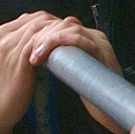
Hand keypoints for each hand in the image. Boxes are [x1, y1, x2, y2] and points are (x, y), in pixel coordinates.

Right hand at [0, 11, 62, 133]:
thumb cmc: (6, 86)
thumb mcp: (11, 59)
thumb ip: (24, 46)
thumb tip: (47, 40)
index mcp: (2, 33)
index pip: (32, 17)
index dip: (51, 21)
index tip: (63, 30)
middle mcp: (5, 37)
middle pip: (38, 19)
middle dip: (57, 25)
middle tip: (71, 36)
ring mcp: (10, 47)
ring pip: (40, 29)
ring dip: (58, 34)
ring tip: (70, 43)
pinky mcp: (19, 60)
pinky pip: (39, 44)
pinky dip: (53, 44)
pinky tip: (63, 50)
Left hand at [23, 15, 127, 133]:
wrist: (109, 111)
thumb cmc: (89, 93)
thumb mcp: (68, 70)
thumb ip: (58, 57)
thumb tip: (35, 49)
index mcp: (85, 37)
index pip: (58, 23)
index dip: (40, 31)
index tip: (25, 44)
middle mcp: (93, 36)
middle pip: (61, 22)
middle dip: (41, 34)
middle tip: (28, 49)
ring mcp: (99, 42)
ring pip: (69, 27)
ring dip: (48, 39)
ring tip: (36, 54)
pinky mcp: (102, 52)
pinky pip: (80, 39)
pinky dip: (61, 43)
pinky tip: (48, 53)